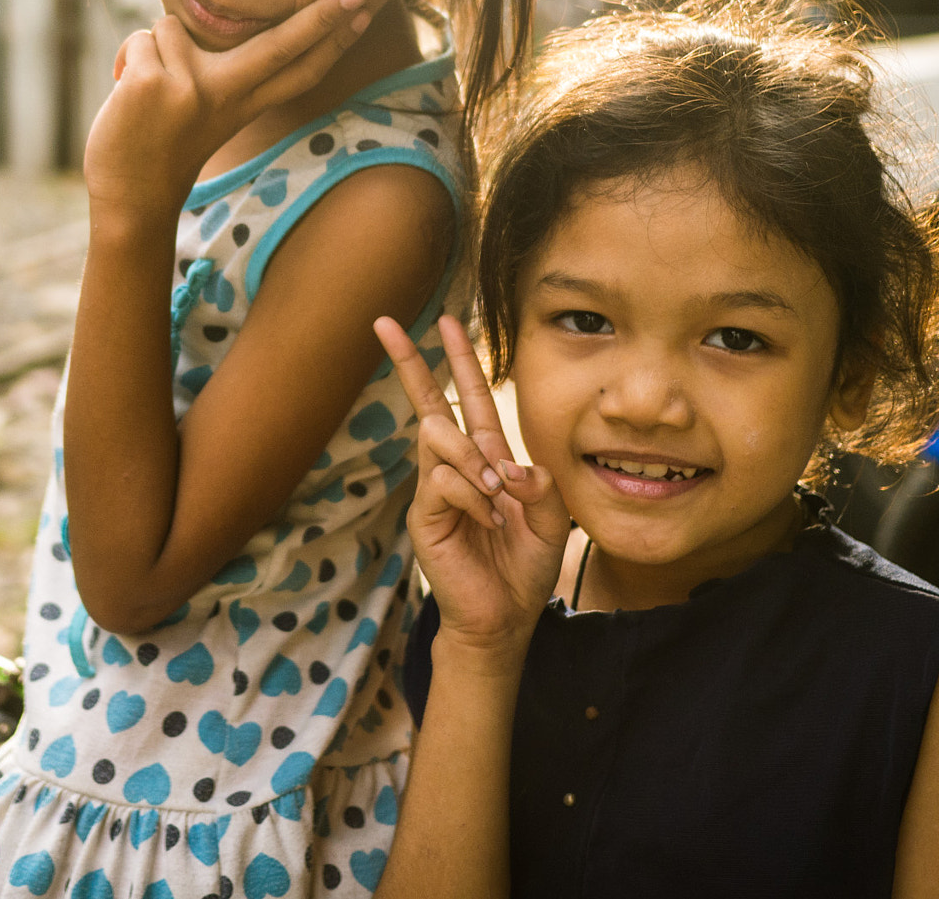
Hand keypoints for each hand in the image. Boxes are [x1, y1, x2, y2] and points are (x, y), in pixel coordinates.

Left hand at [83, 0, 369, 224]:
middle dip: (323, 15)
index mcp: (242, 106)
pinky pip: (141, 41)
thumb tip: (198, 24)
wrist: (128, 201)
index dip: (333, 41)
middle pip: (282, 46)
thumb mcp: (202, 117)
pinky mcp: (154, 82)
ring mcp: (191, 88)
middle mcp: (224, 96)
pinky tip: (128, 98)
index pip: (297, 70)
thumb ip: (214, 76)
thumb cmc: (157, 152)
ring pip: (171, 28)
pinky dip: (127, 62)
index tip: (364, 11)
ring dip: (151, 52)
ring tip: (147, 94)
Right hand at [376, 314, 567, 662]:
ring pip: (439, 436)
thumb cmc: (526, 566)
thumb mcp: (553, 519)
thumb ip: (540, 484)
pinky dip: (473, 495)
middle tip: (385, 323)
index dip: (460, 359)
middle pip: (429, 401)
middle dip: (409, 360)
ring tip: (497, 494)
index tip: (446, 321)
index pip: (469, 397)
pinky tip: (488, 518)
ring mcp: (436, 488)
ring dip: (475, 460)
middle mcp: (456, 465)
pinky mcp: (424, 514)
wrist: (504, 617)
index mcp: (488, 458)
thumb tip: (508, 465)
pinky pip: (443, 480)